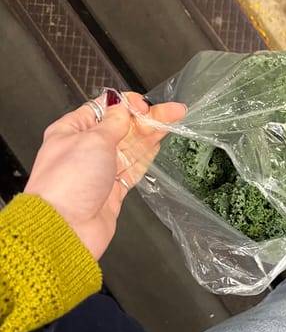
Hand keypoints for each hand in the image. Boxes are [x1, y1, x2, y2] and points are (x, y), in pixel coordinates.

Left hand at [24, 92, 186, 259]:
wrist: (67, 227)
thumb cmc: (67, 183)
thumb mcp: (93, 140)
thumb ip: (113, 123)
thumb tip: (123, 108)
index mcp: (71, 130)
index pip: (103, 108)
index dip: (127, 104)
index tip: (145, 105)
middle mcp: (84, 149)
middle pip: (121, 128)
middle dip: (148, 118)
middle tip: (173, 111)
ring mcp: (99, 171)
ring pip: (130, 147)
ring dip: (151, 134)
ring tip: (173, 122)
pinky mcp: (111, 191)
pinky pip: (132, 169)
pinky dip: (145, 157)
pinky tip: (156, 146)